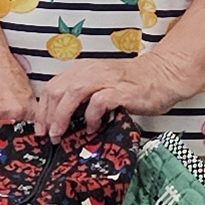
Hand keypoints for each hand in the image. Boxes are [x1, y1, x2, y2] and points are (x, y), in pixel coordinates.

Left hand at [33, 51, 188, 140]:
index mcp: (83, 70)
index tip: (41, 127)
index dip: (42, 109)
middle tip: (48, 135)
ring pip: (72, 93)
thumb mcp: (101, 85)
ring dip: (61, 116)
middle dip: (47, 115)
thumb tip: (63, 120)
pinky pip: (98, 102)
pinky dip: (91, 116)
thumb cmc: (133, 84)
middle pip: (57, 90)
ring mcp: (106, 79)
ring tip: (60, 134)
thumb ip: (83, 97)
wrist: (163, 75)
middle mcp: (91, 71)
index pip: (52, 86)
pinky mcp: (120, 91)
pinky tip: (93, 127)